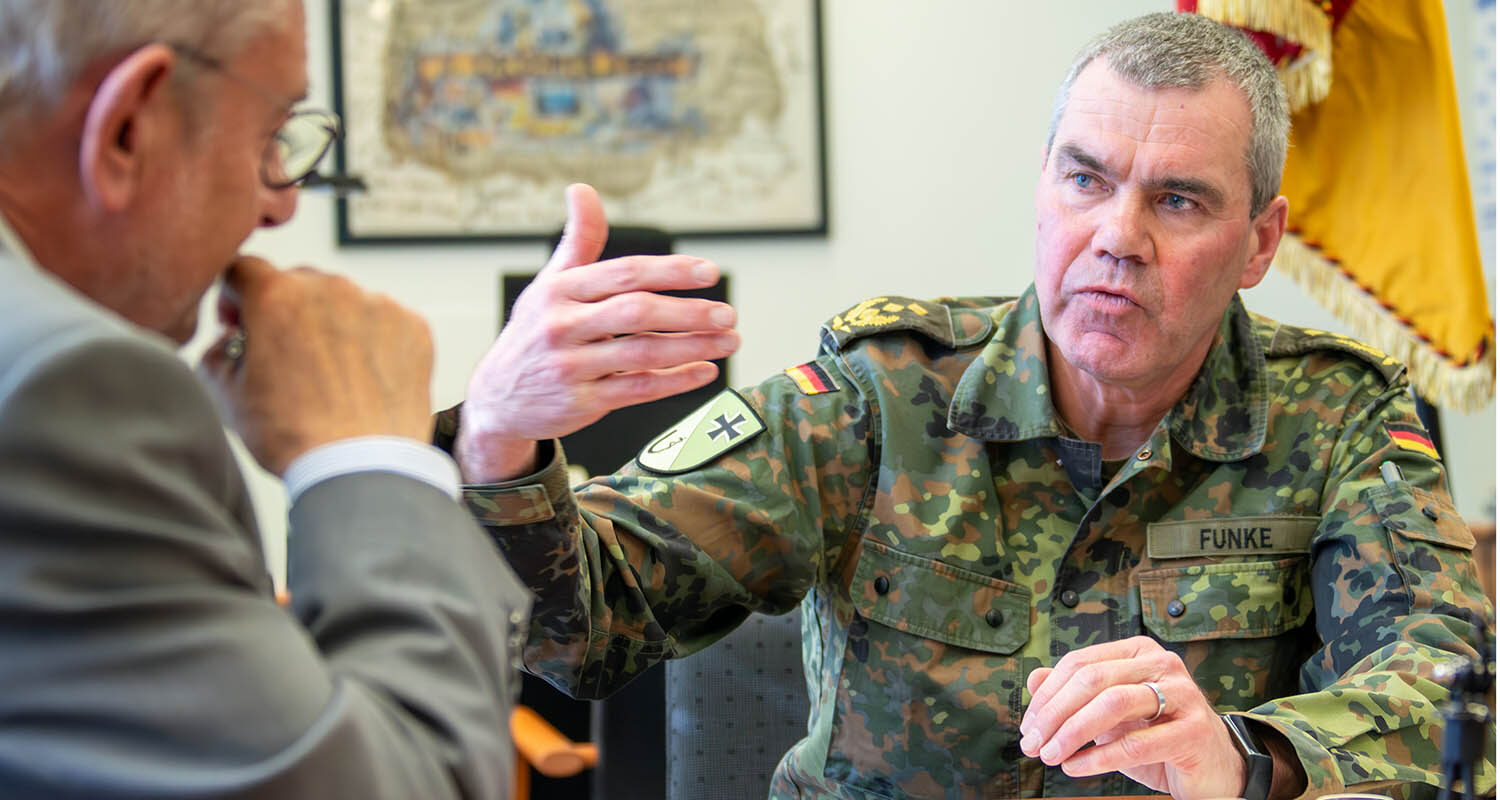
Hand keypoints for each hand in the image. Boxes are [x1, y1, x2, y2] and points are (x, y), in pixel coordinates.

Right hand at [200, 256, 435, 475]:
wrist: (363, 468)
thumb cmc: (294, 438)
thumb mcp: (228, 396)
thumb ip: (215, 352)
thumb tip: (226, 340)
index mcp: (276, 295)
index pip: (244, 270)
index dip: (234, 295)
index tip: (240, 322)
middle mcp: (330, 288)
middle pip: (298, 283)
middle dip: (286, 311)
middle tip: (286, 355)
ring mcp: (378, 305)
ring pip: (345, 301)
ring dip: (332, 325)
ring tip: (331, 375)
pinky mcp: (414, 326)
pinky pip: (385, 321)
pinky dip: (373, 341)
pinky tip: (364, 379)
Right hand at [455, 183, 739, 482]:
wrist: (498, 397)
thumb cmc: (536, 332)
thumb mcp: (550, 283)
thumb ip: (578, 240)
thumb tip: (582, 189)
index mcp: (560, 290)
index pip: (624, 273)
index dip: (670, 271)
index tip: (710, 272)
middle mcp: (563, 325)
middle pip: (636, 312)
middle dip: (688, 312)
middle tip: (728, 313)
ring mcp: (572, 366)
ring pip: (643, 353)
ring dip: (693, 347)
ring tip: (729, 341)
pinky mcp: (581, 402)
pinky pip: (638, 389)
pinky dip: (676, 381)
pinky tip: (705, 371)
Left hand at [1019, 636, 1244, 799]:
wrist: (1212, 768)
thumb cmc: (1156, 737)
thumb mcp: (1110, 716)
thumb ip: (1074, 694)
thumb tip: (1033, 678)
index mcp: (1137, 652)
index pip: (1080, 664)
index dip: (1047, 696)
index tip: (1027, 727)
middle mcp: (1161, 664)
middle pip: (1092, 680)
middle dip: (1054, 714)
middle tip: (1032, 744)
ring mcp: (1182, 695)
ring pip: (1113, 704)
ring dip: (1073, 732)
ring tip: (1051, 756)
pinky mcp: (1194, 731)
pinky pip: (1136, 743)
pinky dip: (1099, 757)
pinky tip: (1076, 768)